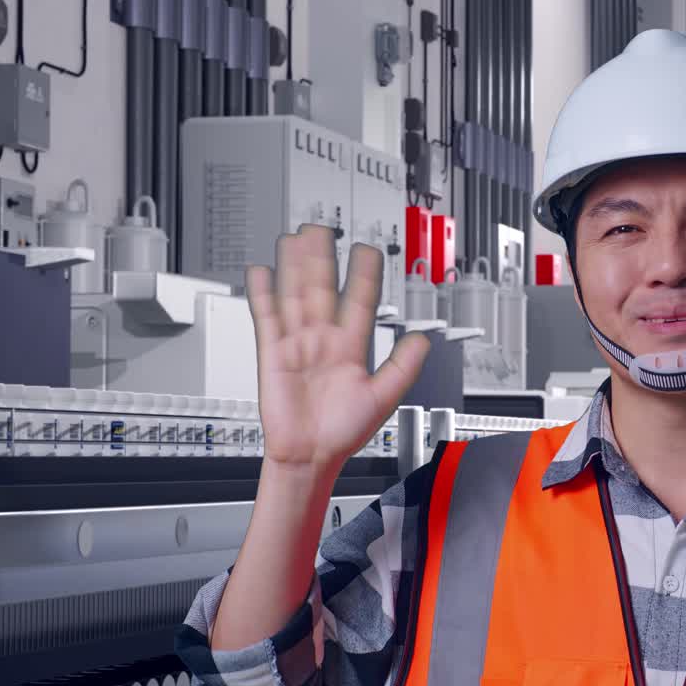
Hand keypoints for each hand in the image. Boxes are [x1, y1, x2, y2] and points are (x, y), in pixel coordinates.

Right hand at [245, 224, 429, 476]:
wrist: (310, 456)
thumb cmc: (343, 432)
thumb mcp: (383, 397)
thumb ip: (403, 366)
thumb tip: (424, 339)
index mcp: (351, 347)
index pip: (358, 300)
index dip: (364, 275)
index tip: (369, 251)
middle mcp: (323, 340)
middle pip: (323, 289)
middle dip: (323, 259)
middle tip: (324, 229)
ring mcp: (297, 344)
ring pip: (295, 295)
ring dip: (293, 267)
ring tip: (294, 239)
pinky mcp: (272, 354)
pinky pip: (266, 318)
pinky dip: (262, 294)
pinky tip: (261, 272)